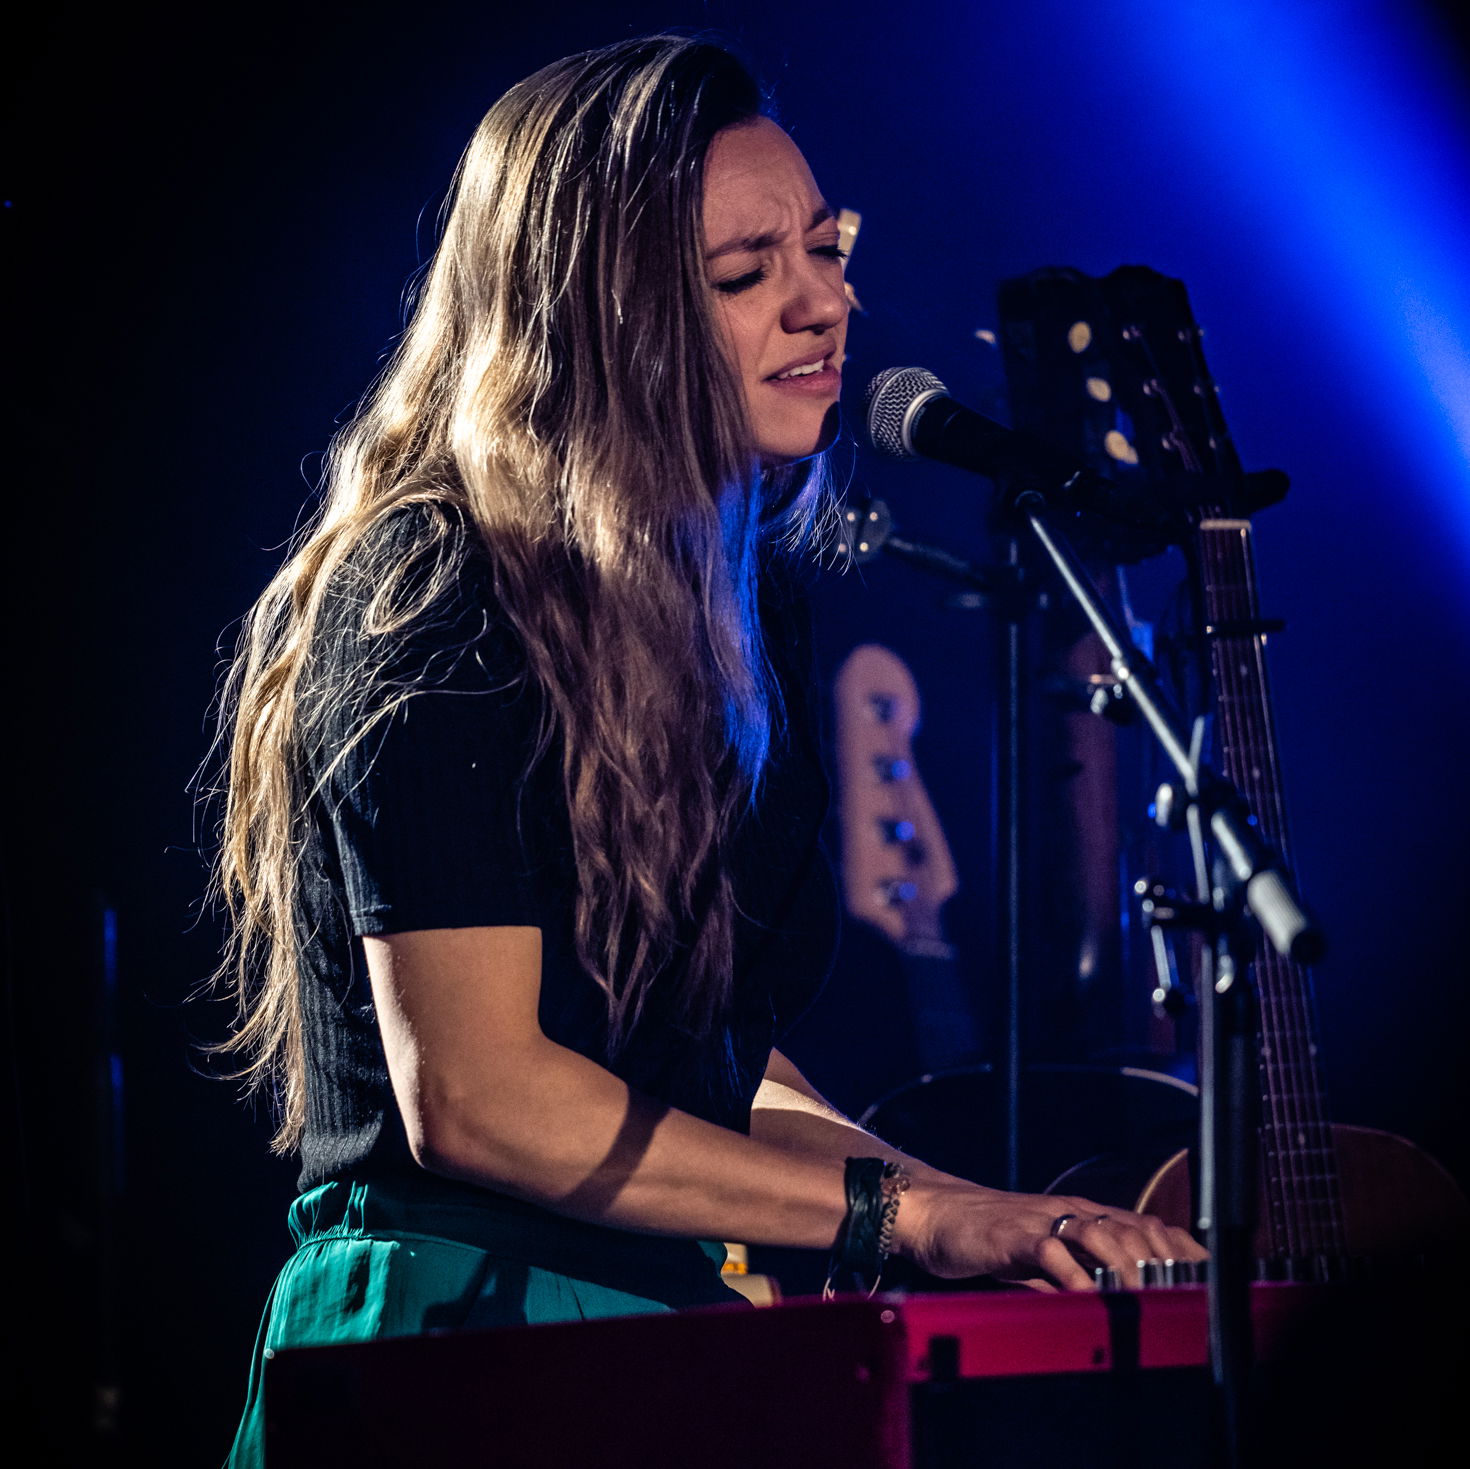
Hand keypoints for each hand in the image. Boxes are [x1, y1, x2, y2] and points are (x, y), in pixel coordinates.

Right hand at [894, 1182, 1207, 1290]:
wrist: (935, 1215)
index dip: (1182, 1249)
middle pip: (1133, 1227)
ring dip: (1127, 1266)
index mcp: (1082, 1215)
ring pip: (1100, 1233)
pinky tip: (1089, 1297)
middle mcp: (1070, 1211)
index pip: (1146, 1224)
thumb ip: (1078, 1276)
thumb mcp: (1044, 1259)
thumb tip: (1115, 1310)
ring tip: (1144, 1299)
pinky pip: (1051, 1251)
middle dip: (1164, 1262)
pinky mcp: (1013, 1233)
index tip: (1210, 1278)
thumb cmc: (989, 1240)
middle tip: (1184, 1298)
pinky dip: (1075, 1275)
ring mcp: (1043, 1218)